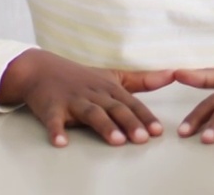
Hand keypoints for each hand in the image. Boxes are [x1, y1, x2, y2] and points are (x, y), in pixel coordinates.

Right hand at [0, 49, 174, 147]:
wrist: (40, 69)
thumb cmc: (80, 77)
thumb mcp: (113, 77)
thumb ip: (142, 80)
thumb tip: (173, 74)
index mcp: (109, 89)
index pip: (131, 104)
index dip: (144, 117)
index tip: (158, 131)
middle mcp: (94, 93)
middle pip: (114, 109)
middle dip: (129, 123)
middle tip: (142, 138)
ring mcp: (72, 100)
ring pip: (91, 113)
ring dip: (103, 127)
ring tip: (116, 141)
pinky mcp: (51, 107)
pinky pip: (54, 120)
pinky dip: (56, 131)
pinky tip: (61, 142)